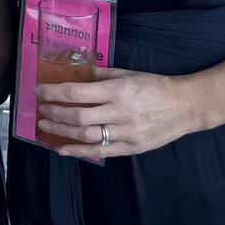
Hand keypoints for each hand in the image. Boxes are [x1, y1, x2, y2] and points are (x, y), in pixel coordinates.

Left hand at [35, 67, 202, 157]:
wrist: (185, 106)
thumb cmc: (155, 86)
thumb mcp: (127, 74)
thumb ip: (101, 76)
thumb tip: (76, 75)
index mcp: (118, 91)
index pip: (77, 93)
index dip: (53, 93)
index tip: (39, 92)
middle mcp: (120, 112)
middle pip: (77, 117)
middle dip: (54, 114)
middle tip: (41, 111)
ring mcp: (126, 133)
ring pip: (86, 136)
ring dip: (61, 132)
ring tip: (45, 127)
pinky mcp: (132, 147)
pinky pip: (100, 151)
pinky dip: (78, 151)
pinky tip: (62, 149)